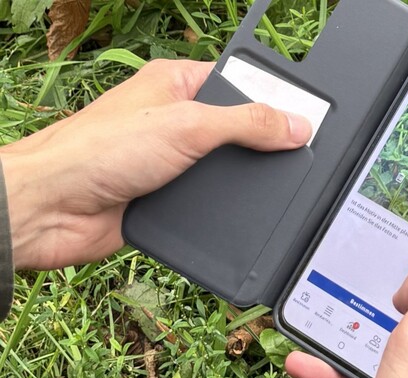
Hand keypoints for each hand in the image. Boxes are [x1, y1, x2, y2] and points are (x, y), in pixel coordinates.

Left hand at [0, 59, 310, 270]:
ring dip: (239, 183)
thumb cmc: (96, 151)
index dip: (272, 98)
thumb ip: (247, 123)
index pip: (238, 84)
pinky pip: (210, 205)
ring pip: (226, 171)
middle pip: (239, 130)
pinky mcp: (166, 201)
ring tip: (269, 186)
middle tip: (296, 155)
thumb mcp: (187, 126)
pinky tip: (236, 214)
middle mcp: (173, 121)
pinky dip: (222, 212)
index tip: (307, 116)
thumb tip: (297, 126)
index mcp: (175, 84)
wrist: (49, 209)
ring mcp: (170, 162)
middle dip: (263, 146)